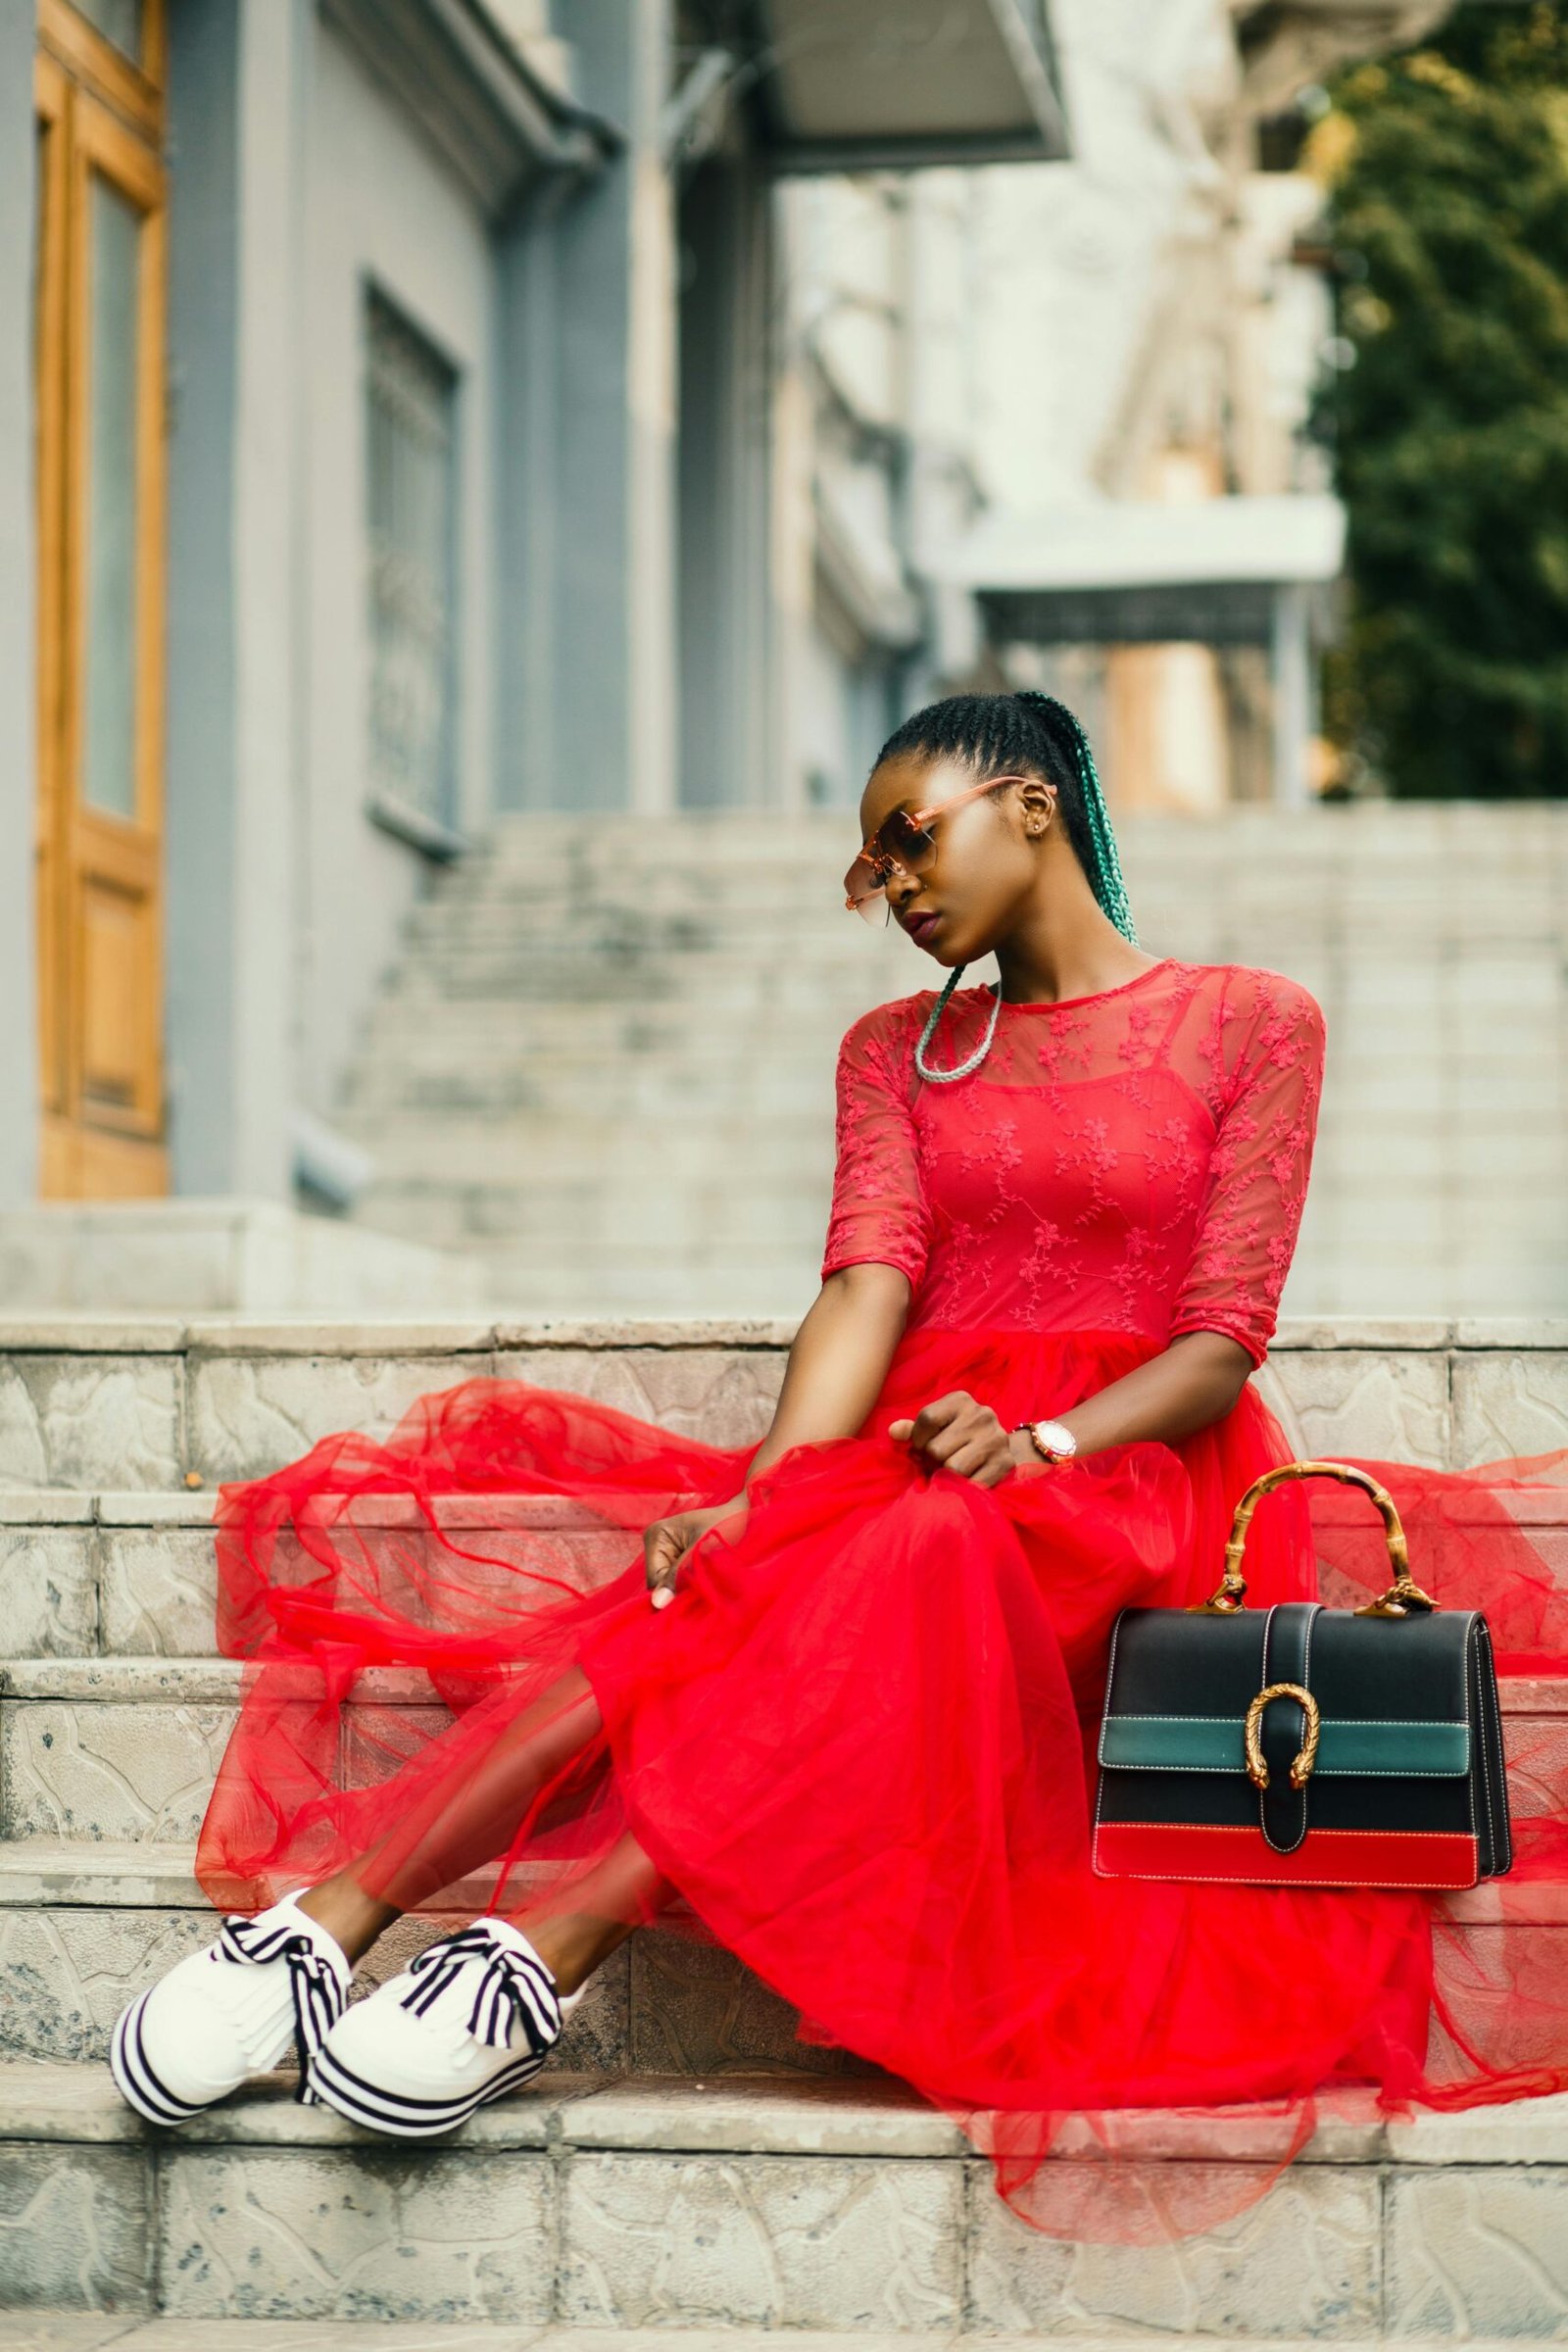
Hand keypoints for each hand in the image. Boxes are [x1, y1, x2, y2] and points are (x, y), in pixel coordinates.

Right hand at [642, 1494, 747, 1608]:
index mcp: (656, 1535)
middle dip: (681, 1588)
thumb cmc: (727, 1525)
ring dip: (688, 1587)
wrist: (746, 1515)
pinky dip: (693, 1583)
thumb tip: (657, 1603)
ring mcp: (668, 1551)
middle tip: (706, 1586)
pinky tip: (708, 1579)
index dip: (672, 1591)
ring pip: (671, 1584)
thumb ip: (679, 1575)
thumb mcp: (702, 1551)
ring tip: (710, 1580)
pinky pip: (680, 1580)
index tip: (696, 1592)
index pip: (654, 1579)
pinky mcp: (679, 1559)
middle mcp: (657, 1543)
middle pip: (660, 1583)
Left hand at [888, 1391, 1025, 1487]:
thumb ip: (913, 1429)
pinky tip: (965, 1481)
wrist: (1000, 1450)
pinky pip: (972, 1484)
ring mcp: (996, 1439)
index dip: (918, 1440)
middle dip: (931, 1462)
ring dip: (946, 1477)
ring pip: (952, 1468)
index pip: (927, 1419)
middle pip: (937, 1449)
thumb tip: (893, 1432)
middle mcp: (982, 1414)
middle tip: (937, 1465)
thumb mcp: (936, 1427)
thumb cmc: (957, 1437)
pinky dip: (963, 1488)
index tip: (923, 1448)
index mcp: (961, 1400)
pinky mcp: (1005, 1463)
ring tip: (949, 1473)